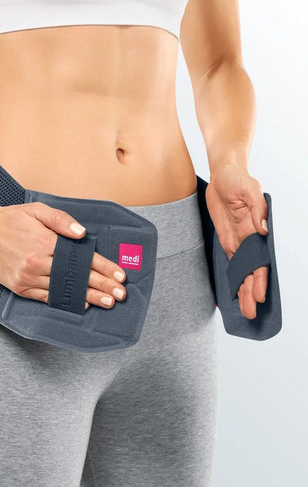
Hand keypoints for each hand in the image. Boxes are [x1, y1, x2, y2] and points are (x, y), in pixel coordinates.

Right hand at [0, 200, 126, 310]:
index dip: (104, 268)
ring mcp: (28, 277)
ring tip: (107, 303)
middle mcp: (39, 262)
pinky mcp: (19, 287)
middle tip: (120, 295)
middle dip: (102, 286)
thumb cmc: (11, 218)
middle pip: (77, 277)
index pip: (82, 259)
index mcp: (47, 242)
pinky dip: (64, 301)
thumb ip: (62, 221)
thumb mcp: (38, 210)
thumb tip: (82, 234)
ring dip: (88, 297)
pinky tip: (80, 305)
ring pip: (64, 290)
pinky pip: (45, 297)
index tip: (120, 276)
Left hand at [206, 163, 268, 318]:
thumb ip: (257, 209)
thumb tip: (263, 230)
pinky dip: (233, 277)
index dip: (259, 278)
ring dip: (243, 290)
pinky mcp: (227, 237)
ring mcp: (238, 240)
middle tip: (251, 313)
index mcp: (256, 230)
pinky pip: (231, 261)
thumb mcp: (250, 189)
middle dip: (251, 292)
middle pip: (251, 271)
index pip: (259, 260)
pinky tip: (235, 292)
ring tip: (244, 310)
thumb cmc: (238, 178)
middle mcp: (249, 238)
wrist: (223, 173)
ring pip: (241, 270)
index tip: (260, 295)